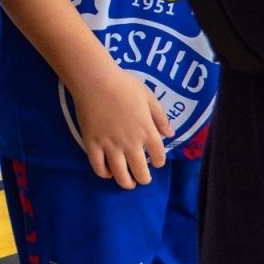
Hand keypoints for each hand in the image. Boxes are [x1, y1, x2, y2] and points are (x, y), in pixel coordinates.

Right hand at [64, 63, 171, 189]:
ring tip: (128, 182)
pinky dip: (104, 173)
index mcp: (147, 131)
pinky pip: (98, 167)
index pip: (158, 157)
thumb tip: (170, 134)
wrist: (95, 80)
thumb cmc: (124, 85)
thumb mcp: (149, 96)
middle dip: (143, 178)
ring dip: (126, 182)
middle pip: (141, 172)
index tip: (155, 161)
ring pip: (120, 175)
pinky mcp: (92, 144)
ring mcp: (110, 146)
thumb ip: (160, 117)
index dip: (159, 162)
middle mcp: (131, 143)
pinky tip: (107, 172)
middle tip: (142, 177)